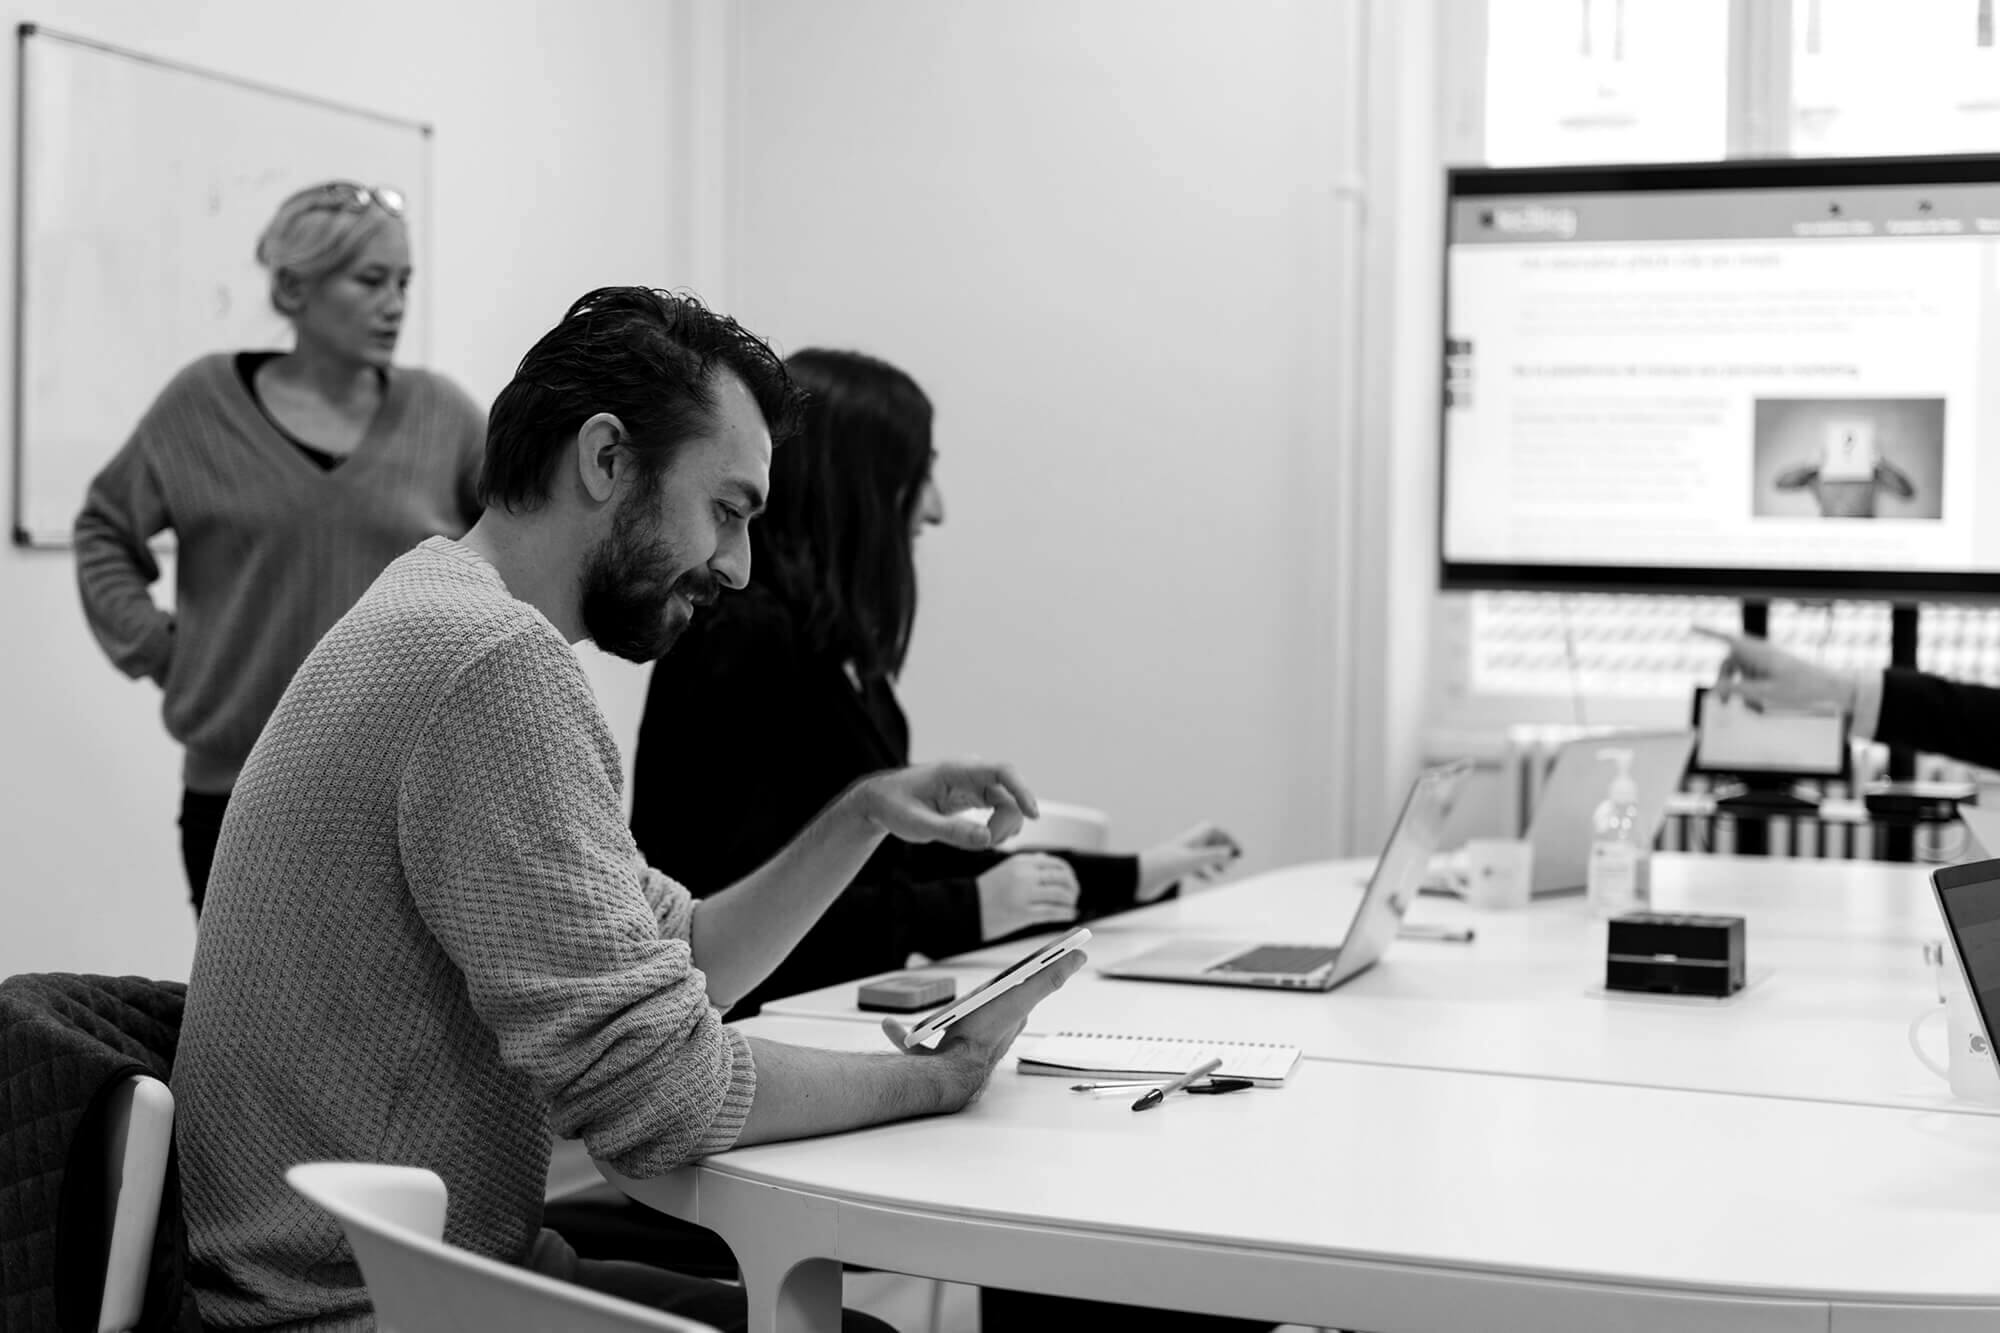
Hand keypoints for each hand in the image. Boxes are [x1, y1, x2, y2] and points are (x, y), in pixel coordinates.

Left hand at [855, 759, 1038, 850]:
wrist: (882, 801)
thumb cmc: (895, 806)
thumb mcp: (918, 824)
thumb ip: (951, 831)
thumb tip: (986, 838)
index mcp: (956, 771)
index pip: (1001, 771)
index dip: (1022, 790)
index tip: (1033, 814)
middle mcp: (971, 773)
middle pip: (1009, 794)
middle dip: (1006, 823)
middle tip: (985, 844)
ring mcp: (975, 784)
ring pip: (1008, 804)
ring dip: (1003, 826)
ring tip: (977, 842)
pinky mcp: (976, 796)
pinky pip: (1000, 809)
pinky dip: (998, 827)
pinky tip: (981, 837)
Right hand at [881, 948, 1088, 1110]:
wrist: (948, 1073)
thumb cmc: (983, 1034)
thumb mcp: (1021, 996)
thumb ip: (1050, 976)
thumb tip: (1080, 954)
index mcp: (1010, 1018)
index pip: (1025, 992)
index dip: (1027, 977)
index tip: (1024, 966)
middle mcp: (988, 1035)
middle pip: (987, 1011)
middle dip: (980, 1000)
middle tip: (977, 990)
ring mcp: (961, 1049)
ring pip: (950, 1031)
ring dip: (939, 1022)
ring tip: (933, 1015)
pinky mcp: (934, 1060)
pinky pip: (918, 1046)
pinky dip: (905, 1037)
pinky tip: (891, 1027)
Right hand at [976, 853, 1080, 939]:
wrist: (966, 909)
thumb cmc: (985, 892)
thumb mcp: (1007, 868)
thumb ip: (1029, 864)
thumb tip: (1050, 862)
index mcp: (1021, 861)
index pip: (1055, 863)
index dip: (1069, 873)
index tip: (1072, 881)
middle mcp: (1025, 875)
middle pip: (1062, 878)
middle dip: (1073, 888)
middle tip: (1074, 894)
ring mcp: (1024, 894)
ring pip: (1060, 895)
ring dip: (1070, 901)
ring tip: (1071, 906)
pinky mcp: (1023, 913)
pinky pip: (1052, 911)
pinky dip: (1065, 913)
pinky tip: (1069, 914)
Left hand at [1136, 821, 1240, 901]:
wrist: (1138, 878)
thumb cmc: (1162, 866)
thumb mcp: (1191, 861)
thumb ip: (1212, 856)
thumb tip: (1231, 853)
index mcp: (1191, 840)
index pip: (1213, 830)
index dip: (1227, 838)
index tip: (1238, 852)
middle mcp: (1186, 846)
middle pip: (1209, 841)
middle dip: (1223, 849)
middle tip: (1233, 862)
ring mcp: (1180, 857)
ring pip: (1202, 855)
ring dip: (1215, 861)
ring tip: (1223, 872)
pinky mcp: (1174, 869)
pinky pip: (1192, 867)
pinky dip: (1203, 871)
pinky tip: (1207, 879)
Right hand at [1694, 626, 1855, 713]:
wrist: (1829, 687)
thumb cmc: (1801, 688)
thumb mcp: (1765, 693)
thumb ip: (1738, 690)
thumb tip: (1716, 689)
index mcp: (1758, 653)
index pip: (1727, 639)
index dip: (1707, 632)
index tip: (1691, 626)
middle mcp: (1760, 653)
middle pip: (1730, 661)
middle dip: (1724, 681)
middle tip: (1723, 704)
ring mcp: (1766, 660)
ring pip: (1741, 672)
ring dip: (1741, 691)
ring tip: (1752, 710)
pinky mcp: (1772, 668)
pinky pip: (1753, 677)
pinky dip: (1752, 691)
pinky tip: (1760, 708)